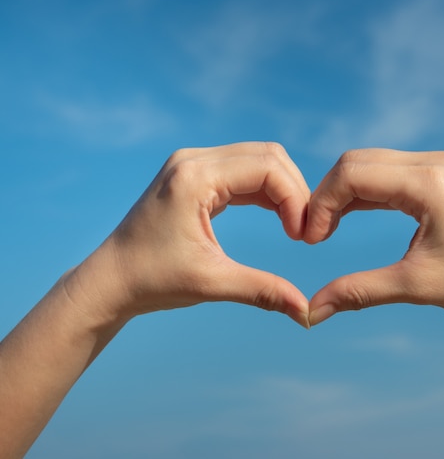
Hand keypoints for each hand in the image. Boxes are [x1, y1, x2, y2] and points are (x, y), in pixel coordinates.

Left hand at [70, 142, 310, 327]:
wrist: (111, 279)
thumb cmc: (153, 280)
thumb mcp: (212, 283)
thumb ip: (263, 291)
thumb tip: (307, 313)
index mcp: (195, 177)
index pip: (267, 167)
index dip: (295, 199)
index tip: (302, 238)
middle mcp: (193, 159)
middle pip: (268, 155)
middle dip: (294, 190)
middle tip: (303, 231)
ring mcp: (192, 163)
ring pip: (258, 159)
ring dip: (282, 189)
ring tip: (293, 226)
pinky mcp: (194, 174)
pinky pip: (242, 171)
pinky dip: (265, 191)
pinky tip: (278, 216)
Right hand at [304, 149, 443, 325]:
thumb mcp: (414, 287)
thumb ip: (357, 292)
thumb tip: (309, 313)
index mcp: (430, 182)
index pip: (353, 174)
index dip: (321, 204)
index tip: (310, 240)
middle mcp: (435, 162)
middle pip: (357, 161)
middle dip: (327, 196)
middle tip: (314, 235)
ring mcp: (439, 164)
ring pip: (370, 164)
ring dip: (343, 194)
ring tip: (326, 230)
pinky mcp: (440, 174)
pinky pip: (388, 174)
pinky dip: (364, 193)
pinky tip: (347, 218)